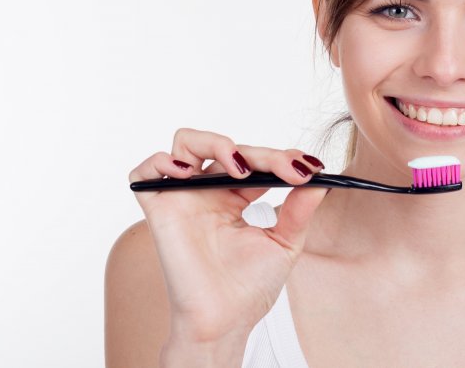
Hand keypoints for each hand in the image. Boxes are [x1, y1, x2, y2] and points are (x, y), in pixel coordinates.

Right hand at [128, 127, 327, 344]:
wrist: (225, 322)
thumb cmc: (248, 289)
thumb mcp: (284, 243)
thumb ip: (300, 210)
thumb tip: (320, 180)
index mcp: (234, 198)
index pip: (255, 161)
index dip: (280, 158)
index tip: (309, 168)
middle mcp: (206, 193)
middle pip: (228, 148)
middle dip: (263, 154)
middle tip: (288, 170)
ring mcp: (182, 198)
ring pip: (186, 143)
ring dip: (216, 143)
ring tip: (240, 168)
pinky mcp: (159, 210)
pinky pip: (145, 172)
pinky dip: (160, 162)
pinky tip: (187, 172)